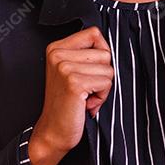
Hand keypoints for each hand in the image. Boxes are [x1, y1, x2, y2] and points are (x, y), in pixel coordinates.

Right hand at [27, 25, 113, 164]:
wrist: (53, 131)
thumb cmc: (67, 103)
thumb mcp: (71, 71)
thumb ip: (86, 54)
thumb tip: (110, 47)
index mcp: (56, 48)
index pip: (94, 33)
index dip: (101, 53)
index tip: (90, 71)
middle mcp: (57, 54)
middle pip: (105, 53)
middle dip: (102, 74)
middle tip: (86, 89)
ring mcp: (65, 67)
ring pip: (108, 69)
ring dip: (103, 88)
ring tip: (85, 97)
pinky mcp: (74, 83)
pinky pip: (107, 82)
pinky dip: (102, 97)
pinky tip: (87, 104)